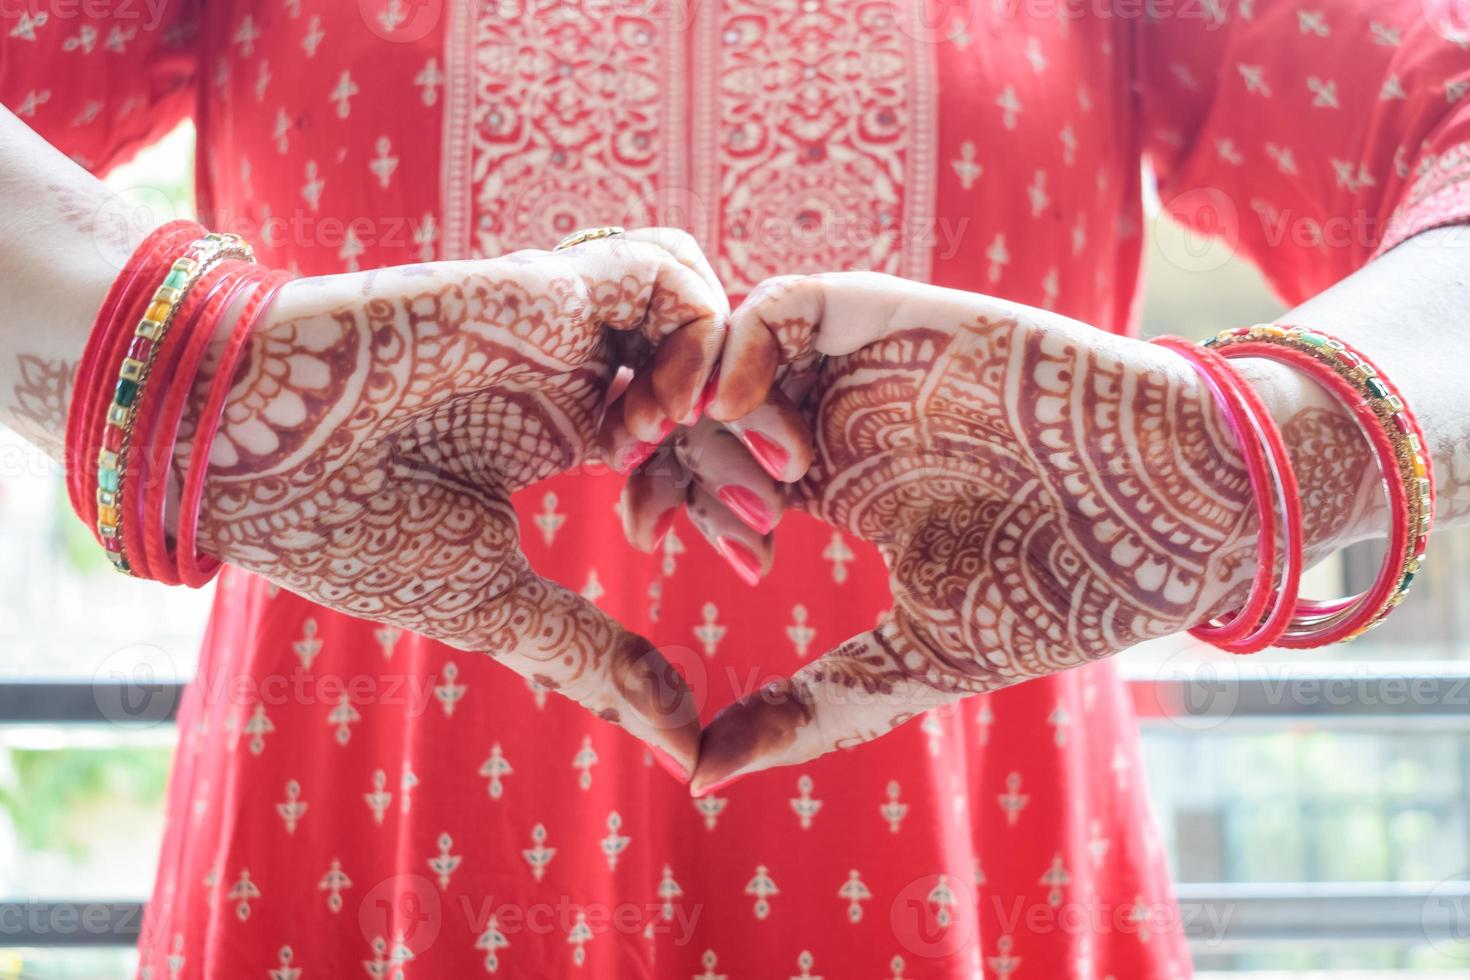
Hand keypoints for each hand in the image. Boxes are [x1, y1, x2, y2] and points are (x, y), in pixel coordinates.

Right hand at [184, 229, 726, 777]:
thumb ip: (595, 659)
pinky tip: (648, 421)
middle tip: (760, 526)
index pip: (694, 442)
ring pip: (703, 310)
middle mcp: (576, 371)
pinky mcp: (542, 285)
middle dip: (756, 451)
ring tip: (693, 457)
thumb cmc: (346, 528)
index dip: (733, 496)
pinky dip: (689, 340)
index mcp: (567, 430)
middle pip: (715, 379)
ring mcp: (562, 324)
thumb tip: (683, 746)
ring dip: (730, 384)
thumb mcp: (492, 605)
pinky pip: (661, 274)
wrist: (242, 452)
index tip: (748, 563)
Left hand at [679, 272, 1262, 792]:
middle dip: (661, 449)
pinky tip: (732, 406)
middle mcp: (849, 417)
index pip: (714, 470)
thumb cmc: (1064, 593)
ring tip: (667, 444)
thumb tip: (696, 774)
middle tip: (648, 507)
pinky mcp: (910, 321)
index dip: (663, 494)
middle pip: (710, 407)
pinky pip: (794, 304)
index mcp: (843, 485)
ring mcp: (875, 365)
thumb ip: (809, 706)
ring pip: (737, 345)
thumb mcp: (916, 661)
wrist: (1180, 518)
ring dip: (687, 390)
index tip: (640, 541)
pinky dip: (743, 344)